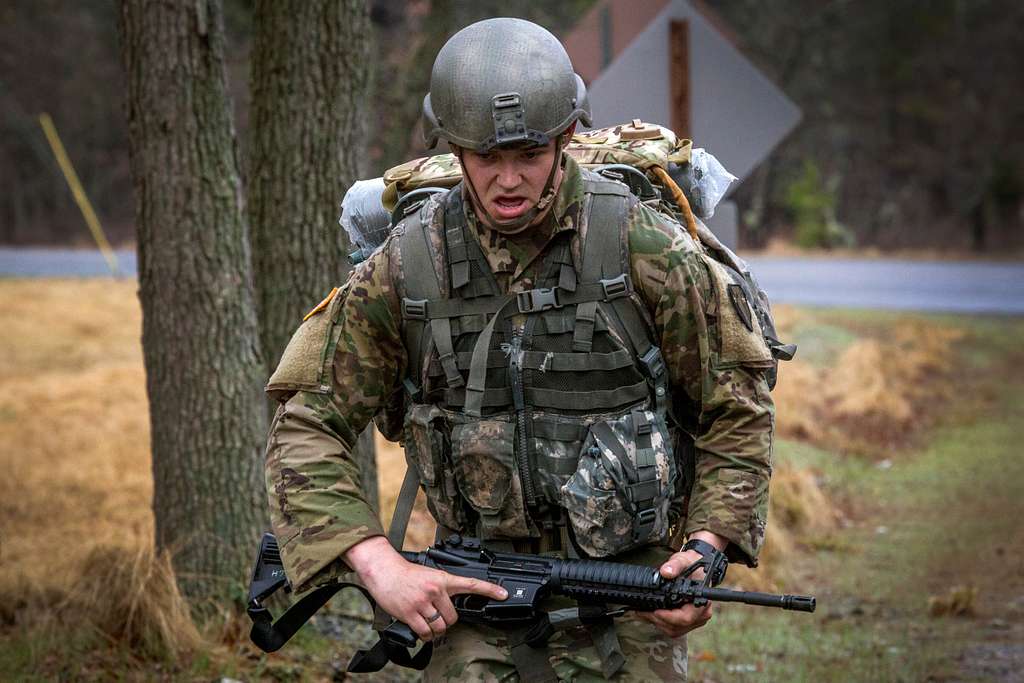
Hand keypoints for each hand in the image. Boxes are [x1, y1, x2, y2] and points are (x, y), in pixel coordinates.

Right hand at [345, 536, 506, 641]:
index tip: (503, 595)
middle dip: (446, 621)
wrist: (384, 570)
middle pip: (453, 618)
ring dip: (434, 630)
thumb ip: (443, 587)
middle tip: (437, 616)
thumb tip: (452, 605)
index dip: (489, 590)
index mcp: (443, 578)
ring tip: (427, 622)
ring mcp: (423, 602)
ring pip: (439, 627)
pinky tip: (421, 628)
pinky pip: (425, 632)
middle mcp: (435, 590)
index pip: (471, 583)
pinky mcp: (410, 613)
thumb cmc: (406, 573)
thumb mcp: (429, 574)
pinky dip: (425, 635)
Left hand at [636, 548, 712, 636]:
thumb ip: (675, 565)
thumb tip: (666, 572)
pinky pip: (672, 629)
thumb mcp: (684, 560)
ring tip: (642, 613)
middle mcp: (700, 614)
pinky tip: (649, 614)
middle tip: (641, 611)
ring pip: (673, 630)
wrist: (698, 568)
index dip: (668, 617)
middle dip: (657, 619)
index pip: (686, 618)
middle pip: (677, 626)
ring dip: (656, 623)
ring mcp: (694, 620)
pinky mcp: (687, 622)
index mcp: (702, 601)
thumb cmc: (692, 565)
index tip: (655, 611)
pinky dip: (659, 623)